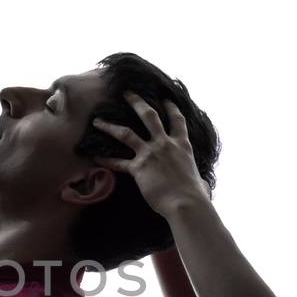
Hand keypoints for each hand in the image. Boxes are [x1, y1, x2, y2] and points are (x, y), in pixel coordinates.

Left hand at [91, 91, 210, 216]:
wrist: (186, 203)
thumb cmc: (195, 196)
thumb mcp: (199, 181)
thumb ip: (197, 179)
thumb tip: (201, 186)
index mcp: (182, 145)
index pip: (177, 120)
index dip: (171, 108)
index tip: (165, 98)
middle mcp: (165, 144)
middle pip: (149, 116)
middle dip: (137, 102)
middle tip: (127, 93)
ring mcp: (151, 154)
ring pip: (126, 133)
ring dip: (110, 126)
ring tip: (97, 121)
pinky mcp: (139, 168)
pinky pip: (118, 162)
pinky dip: (106, 160)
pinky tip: (95, 157)